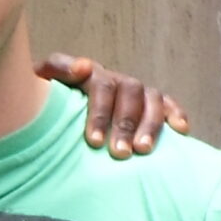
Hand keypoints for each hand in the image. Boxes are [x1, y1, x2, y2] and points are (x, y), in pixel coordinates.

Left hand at [37, 54, 190, 157]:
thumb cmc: (44, 101)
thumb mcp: (40, 82)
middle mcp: (117, 80)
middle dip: (125, 124)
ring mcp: (135, 90)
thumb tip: (84, 67)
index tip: (92, 142)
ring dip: (150, 125)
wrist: (49, 107)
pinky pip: (168, 104)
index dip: (99, 113)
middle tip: (119, 153)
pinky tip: (180, 131)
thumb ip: (56, 70)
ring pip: (151, 100)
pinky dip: (176, 114)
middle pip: (129, 95)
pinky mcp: (151, 101)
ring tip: (143, 150)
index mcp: (90, 75)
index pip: (101, 87)